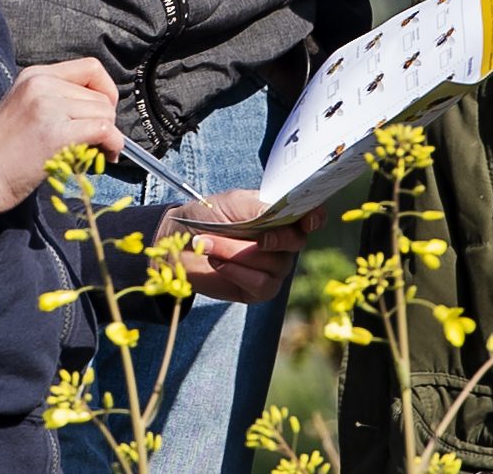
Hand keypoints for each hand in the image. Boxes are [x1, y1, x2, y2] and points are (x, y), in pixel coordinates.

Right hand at [0, 59, 120, 213]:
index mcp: (36, 75)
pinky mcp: (55, 132)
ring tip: (93, 154)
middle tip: (95, 144)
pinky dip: (111, 145)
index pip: (91, 68)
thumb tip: (100, 112)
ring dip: (108, 136)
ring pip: (105, 113)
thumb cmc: (1, 151)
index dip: (106, 91)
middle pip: (101, 96)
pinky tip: (100, 159)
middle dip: (106, 121)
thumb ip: (58, 100)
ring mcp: (49, 106)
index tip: (101, 115)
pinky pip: (103, 130)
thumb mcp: (26, 107)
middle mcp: (43, 83)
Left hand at [163, 191, 308, 303]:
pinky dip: (235, 271)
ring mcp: (273, 268)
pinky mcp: (259, 290)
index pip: (311, 216)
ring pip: (272, 264)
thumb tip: (278, 211)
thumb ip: (258, 206)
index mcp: (281, 216)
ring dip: (236, 252)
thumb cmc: (207, 216)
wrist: (177, 243)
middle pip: (295, 243)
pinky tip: (216, 262)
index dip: (315, 218)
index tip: (307, 221)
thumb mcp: (232, 202)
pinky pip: (260, 283)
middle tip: (256, 236)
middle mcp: (283, 243)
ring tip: (208, 243)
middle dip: (274, 238)